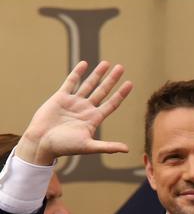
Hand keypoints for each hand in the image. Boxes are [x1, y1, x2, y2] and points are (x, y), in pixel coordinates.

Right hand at [15, 61, 132, 165]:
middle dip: (112, 79)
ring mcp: (74, 102)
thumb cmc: (64, 147)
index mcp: (94, 119)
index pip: (112, 103)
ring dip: (97, 74)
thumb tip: (127, 150)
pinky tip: (85, 63)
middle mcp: (86, 109)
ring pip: (88, 84)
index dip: (121, 94)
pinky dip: (78, 73)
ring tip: (107, 63)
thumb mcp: (89, 146)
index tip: (130, 83)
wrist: (41, 142)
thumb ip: (108, 146)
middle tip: (121, 67)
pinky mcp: (60, 97)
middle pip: (103, 91)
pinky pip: (71, 82)